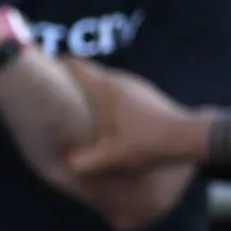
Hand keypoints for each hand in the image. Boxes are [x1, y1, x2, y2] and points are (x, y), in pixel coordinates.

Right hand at [61, 57, 201, 176]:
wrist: (188, 137)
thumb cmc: (147, 143)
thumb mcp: (112, 157)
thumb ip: (86, 163)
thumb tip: (66, 165)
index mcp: (105, 88)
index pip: (75, 64)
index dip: (56, 65)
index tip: (43, 69)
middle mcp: (119, 80)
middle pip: (87, 70)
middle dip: (70, 80)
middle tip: (55, 93)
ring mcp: (135, 85)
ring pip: (104, 81)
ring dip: (90, 90)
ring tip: (79, 108)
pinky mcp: (146, 94)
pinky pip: (119, 90)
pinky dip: (107, 99)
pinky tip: (109, 119)